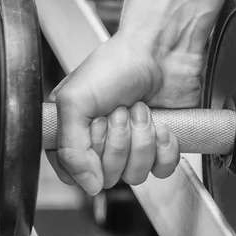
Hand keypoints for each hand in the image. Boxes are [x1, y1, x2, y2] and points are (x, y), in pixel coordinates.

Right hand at [46, 31, 203, 194]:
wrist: (161, 49)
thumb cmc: (116, 63)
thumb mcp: (75, 101)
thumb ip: (71, 149)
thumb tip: (88, 185)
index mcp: (72, 132)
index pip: (73, 174)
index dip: (87, 156)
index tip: (92, 126)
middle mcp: (100, 142)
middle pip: (107, 176)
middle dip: (118, 140)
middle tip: (119, 110)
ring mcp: (131, 146)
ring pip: (135, 175)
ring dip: (142, 139)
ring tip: (140, 110)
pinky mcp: (158, 146)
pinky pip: (162, 170)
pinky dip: (164, 146)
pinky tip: (161, 123)